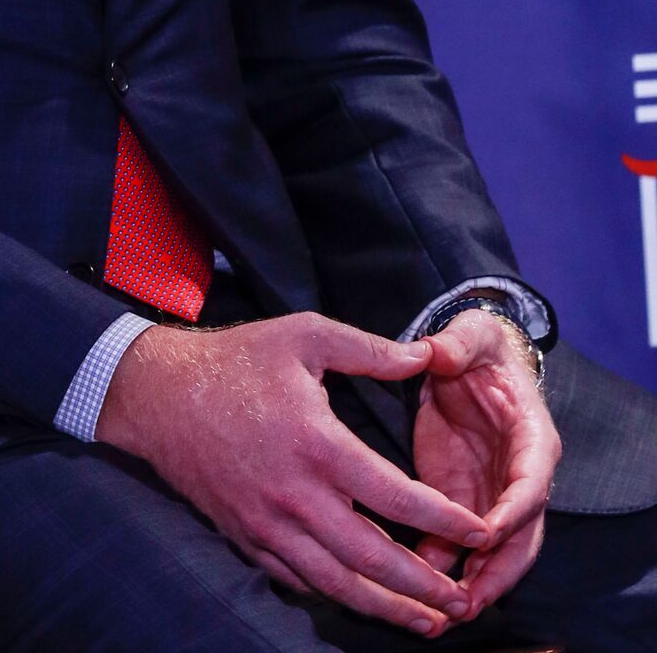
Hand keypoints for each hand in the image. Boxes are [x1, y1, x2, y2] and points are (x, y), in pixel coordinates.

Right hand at [95, 312, 492, 636]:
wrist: (159, 395)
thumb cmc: (236, 360)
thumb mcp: (303, 334)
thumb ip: (368, 349)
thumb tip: (426, 356)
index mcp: (317, 443)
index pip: (395, 496)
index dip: (444, 519)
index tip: (482, 530)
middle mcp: (295, 495)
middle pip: (372, 558)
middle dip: (424, 586)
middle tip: (465, 601)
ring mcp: (268, 525)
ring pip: (337, 583)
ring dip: (387, 608)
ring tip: (430, 621)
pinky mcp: (247, 538)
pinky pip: (299, 581)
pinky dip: (337, 596)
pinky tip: (364, 600)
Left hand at [415, 310, 561, 620]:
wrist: (465, 360)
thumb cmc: (477, 347)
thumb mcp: (471, 335)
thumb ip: (455, 343)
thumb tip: (432, 350)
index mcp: (532, 440)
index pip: (530, 485)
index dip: (512, 512)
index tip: (486, 534)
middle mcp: (518, 477)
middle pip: (521, 537)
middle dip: (498, 571)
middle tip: (467, 600)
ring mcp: (491, 493)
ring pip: (493, 553)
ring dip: (472, 582)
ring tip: (443, 611)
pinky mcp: (460, 498)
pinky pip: (456, 541)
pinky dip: (441, 566)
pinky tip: (414, 587)